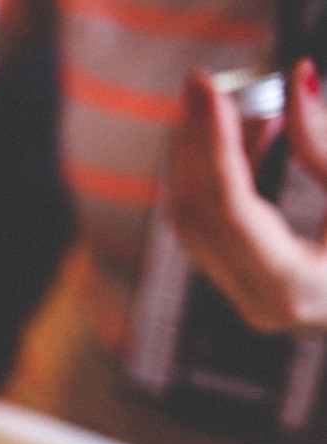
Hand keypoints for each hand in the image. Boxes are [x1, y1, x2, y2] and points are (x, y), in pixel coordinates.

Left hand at [168, 58, 326, 332]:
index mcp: (292, 286)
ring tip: (227, 102)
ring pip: (196, 220)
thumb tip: (299, 77)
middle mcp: (259, 300)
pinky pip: (213, 225)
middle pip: (198, 213)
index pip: (230, 208)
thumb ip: (325, 144)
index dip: (216, 144)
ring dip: (203, 157)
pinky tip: (250, 133)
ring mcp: (247, 297)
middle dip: (195, 143)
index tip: (210, 92)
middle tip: (199, 85)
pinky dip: (220, 177)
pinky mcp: (248, 284)